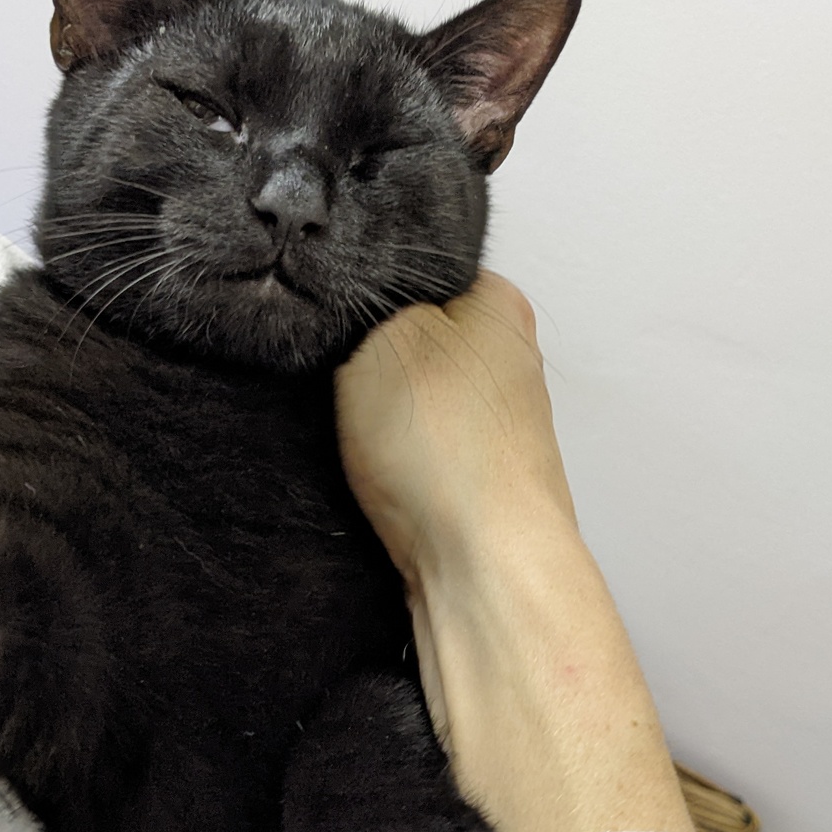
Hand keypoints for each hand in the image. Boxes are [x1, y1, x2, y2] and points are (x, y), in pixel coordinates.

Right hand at [336, 273, 696, 831]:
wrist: (480, 564)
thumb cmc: (447, 446)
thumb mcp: (381, 329)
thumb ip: (364, 298)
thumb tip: (348, 293)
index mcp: (499, 303)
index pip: (415, 267)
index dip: (361, 286)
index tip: (327, 309)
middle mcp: (505, 361)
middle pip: (405, 337)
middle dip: (362, 353)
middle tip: (329, 368)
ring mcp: (489, 427)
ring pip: (401, 400)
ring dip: (366, 413)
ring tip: (345, 423)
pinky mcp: (469, 482)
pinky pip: (406, 454)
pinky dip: (379, 459)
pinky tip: (361, 468)